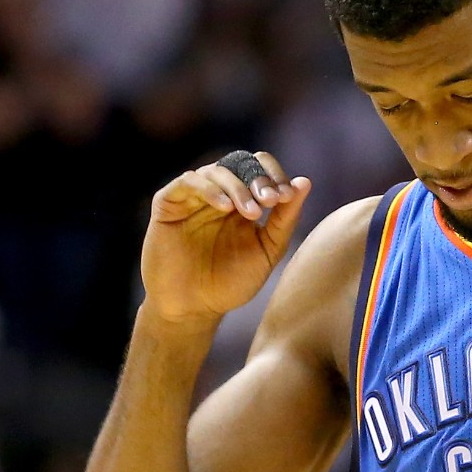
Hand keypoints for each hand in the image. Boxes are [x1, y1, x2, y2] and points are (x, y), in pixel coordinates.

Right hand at [141, 151, 311, 326]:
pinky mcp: (168, 203)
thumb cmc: (230, 283)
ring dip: (238, 186)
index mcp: (243, 200)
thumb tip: (304, 182)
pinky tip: (224, 207)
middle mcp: (219, 193)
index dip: (274, 175)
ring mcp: (193, 197)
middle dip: (258, 178)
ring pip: (216, 170)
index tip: (286, 197)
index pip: (260, 168)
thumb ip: (285, 219)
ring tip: (251, 211)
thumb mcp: (267, 251)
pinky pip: (188, 182)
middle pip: (240, 163)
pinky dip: (209, 189)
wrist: (193, 309)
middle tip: (271, 200)